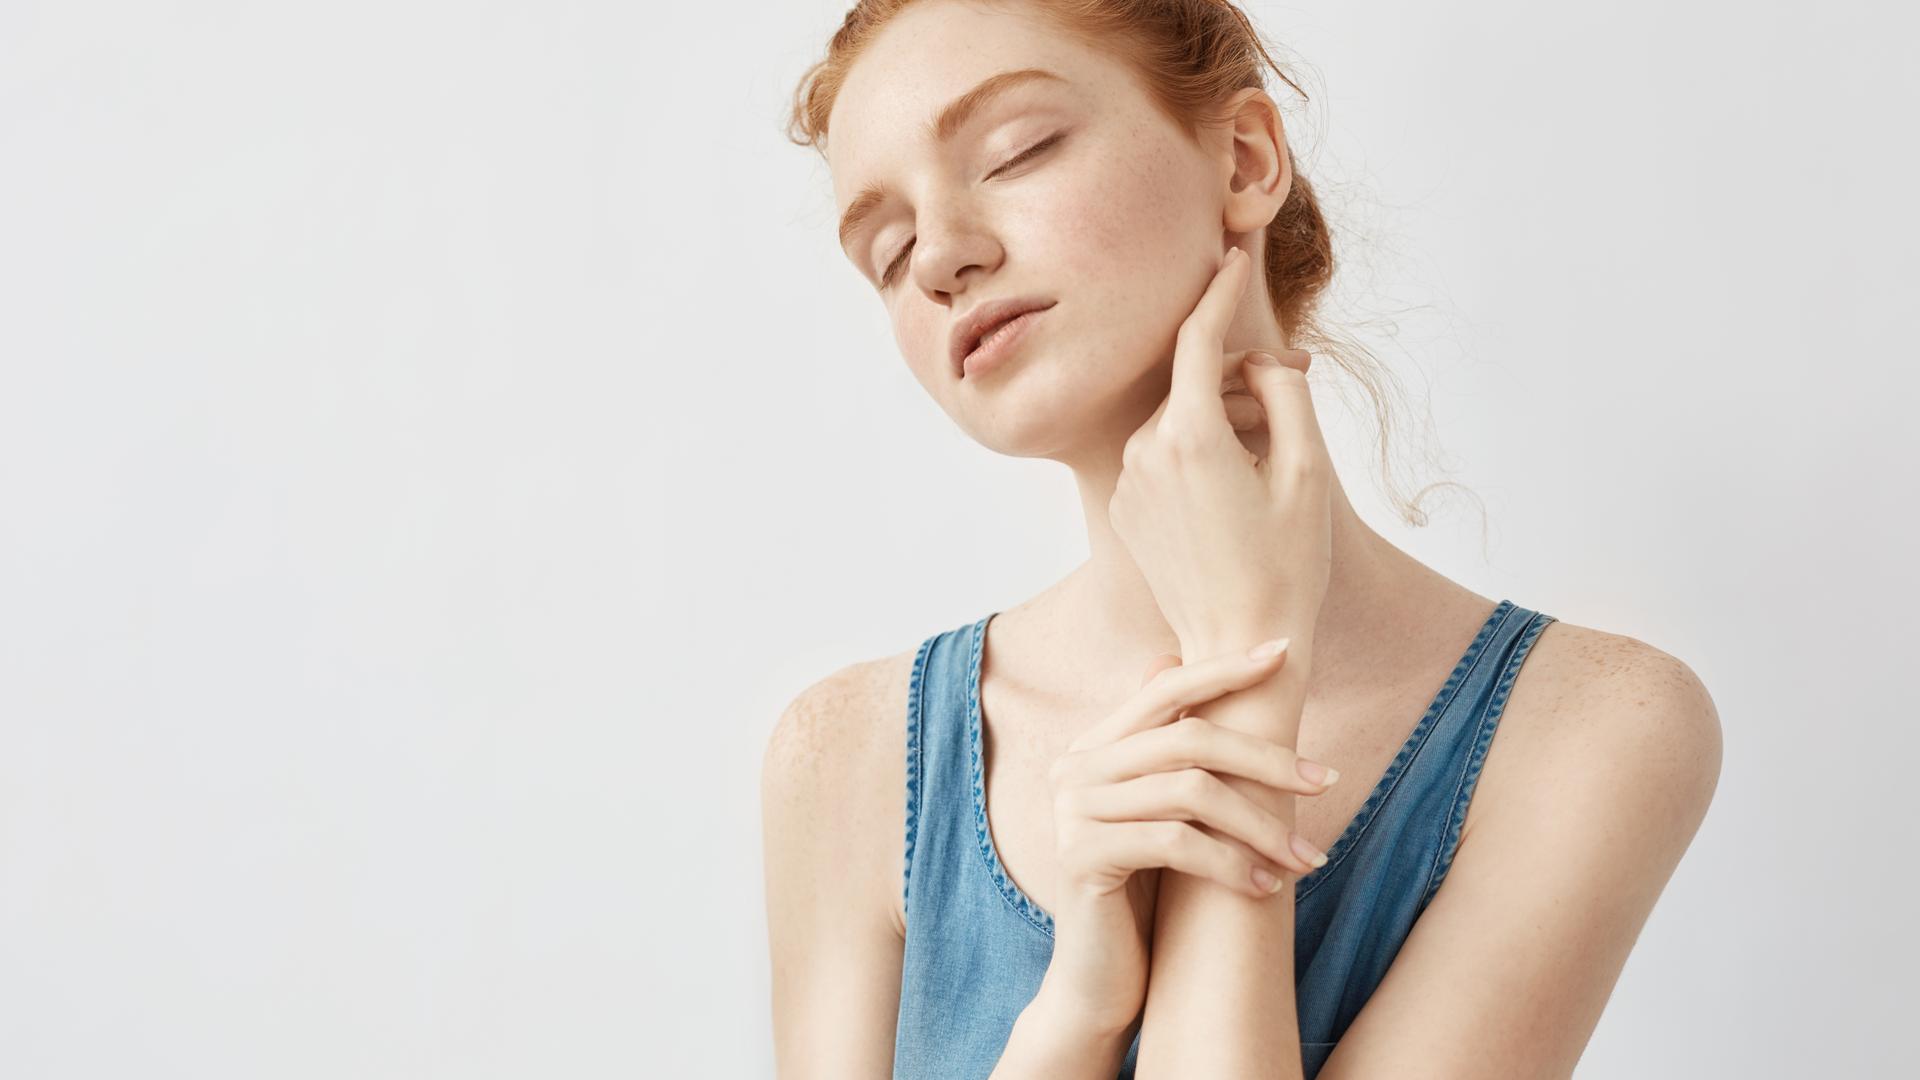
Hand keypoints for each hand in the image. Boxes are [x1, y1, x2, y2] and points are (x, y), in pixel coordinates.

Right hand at [1037, 638, 1339, 1035]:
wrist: (1100, 982)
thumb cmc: (1145, 896)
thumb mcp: (1163, 817)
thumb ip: (1168, 753)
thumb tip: (1172, 659)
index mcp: (1093, 748)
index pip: (1163, 689)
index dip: (1222, 668)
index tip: (1281, 651)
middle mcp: (1074, 769)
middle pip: (1187, 737)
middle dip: (1266, 757)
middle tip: (1325, 782)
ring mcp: (1071, 811)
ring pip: (1190, 792)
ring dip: (1262, 824)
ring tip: (1308, 857)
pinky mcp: (1080, 856)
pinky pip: (1174, 843)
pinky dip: (1231, 862)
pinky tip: (1266, 887)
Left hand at [1108, 245, 1336, 652]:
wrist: (1236, 647)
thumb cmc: (1283, 566)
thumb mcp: (1306, 473)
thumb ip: (1286, 396)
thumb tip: (1264, 362)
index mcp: (1188, 436)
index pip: (1197, 338)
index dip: (1217, 291)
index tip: (1229, 256)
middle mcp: (1143, 452)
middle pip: (1192, 381)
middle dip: (1243, 371)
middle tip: (1301, 377)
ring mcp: (1128, 482)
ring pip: (1178, 418)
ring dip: (1224, 413)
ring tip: (1278, 444)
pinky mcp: (1125, 508)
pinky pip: (1162, 455)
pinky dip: (1199, 448)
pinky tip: (1240, 480)